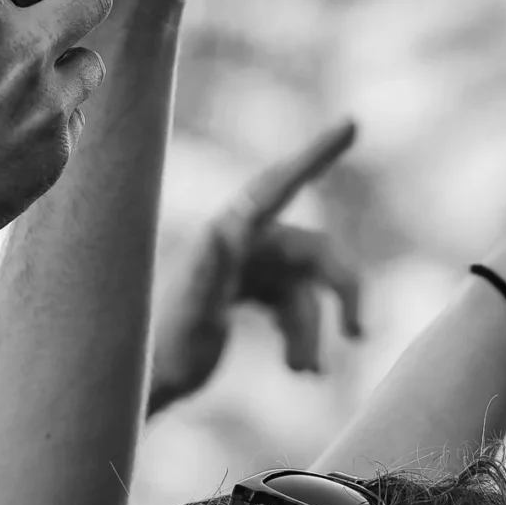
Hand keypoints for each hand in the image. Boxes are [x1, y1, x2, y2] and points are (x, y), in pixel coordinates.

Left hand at [147, 119, 363, 411]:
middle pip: (318, 252)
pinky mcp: (253, 292)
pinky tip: (300, 370)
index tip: (351, 123)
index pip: (280, 185)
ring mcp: (253, 267)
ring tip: (305, 374)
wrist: (145, 381)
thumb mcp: (191, 312)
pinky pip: (295, 305)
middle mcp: (247, 243)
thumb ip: (209, 270)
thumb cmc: (163, 347)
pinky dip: (301, 336)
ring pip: (308, 289)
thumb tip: (223, 226)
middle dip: (343, 291)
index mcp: (231, 234)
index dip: (317, 154)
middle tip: (359, 333)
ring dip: (312, 331)